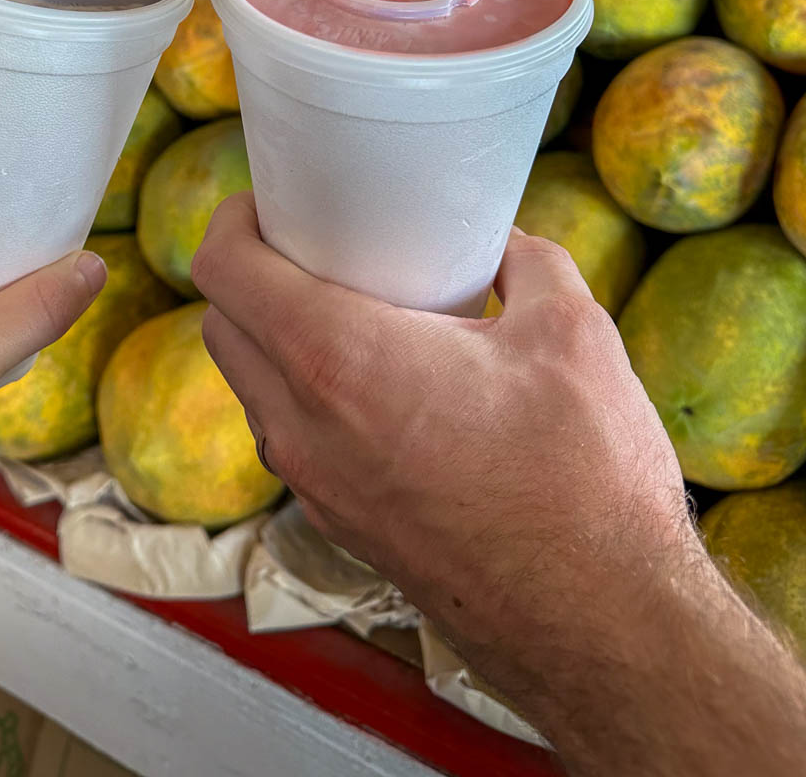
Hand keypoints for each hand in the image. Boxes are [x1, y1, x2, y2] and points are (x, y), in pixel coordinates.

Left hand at [193, 197, 692, 694]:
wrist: (604, 626)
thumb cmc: (583, 481)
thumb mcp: (570, 331)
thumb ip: (527, 262)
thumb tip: (503, 243)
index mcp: (339, 361)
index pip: (224, 272)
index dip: (235, 221)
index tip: (270, 202)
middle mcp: (306, 428)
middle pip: (223, 328)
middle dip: (251, 276)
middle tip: (314, 248)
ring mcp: (319, 488)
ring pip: (254, 391)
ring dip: (277, 342)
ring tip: (351, 312)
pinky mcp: (345, 527)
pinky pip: (295, 443)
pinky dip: (312, 400)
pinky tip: (385, 386)